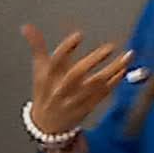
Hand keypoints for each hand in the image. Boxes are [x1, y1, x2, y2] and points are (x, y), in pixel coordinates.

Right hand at [21, 22, 130, 150]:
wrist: (47, 125)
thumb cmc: (44, 91)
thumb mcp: (39, 70)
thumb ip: (37, 47)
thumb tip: (26, 27)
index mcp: (47, 78)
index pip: (55, 61)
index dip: (67, 48)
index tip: (78, 35)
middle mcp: (60, 90)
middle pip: (77, 74)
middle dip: (94, 60)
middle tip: (110, 47)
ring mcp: (74, 100)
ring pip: (96, 83)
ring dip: (113, 69)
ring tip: (126, 56)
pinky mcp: (87, 107)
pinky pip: (103, 93)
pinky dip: (115, 80)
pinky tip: (123, 69)